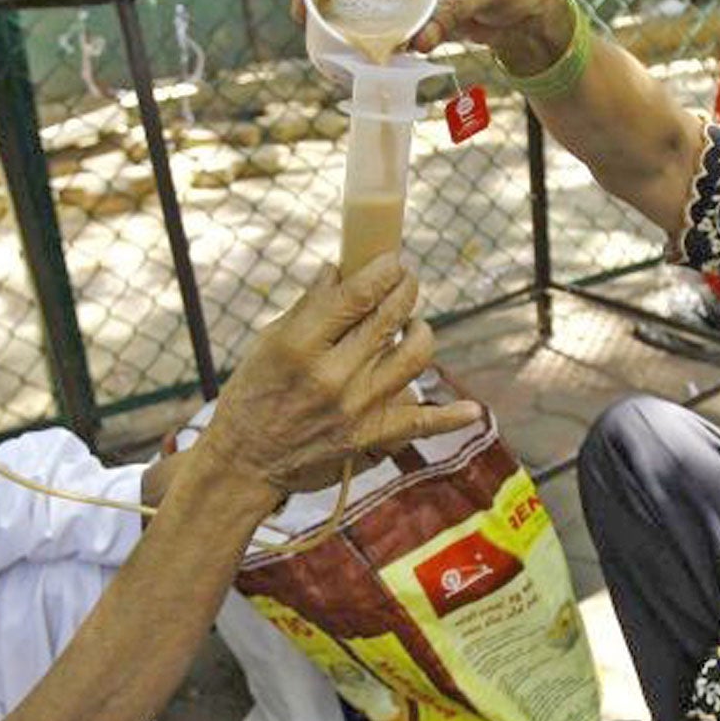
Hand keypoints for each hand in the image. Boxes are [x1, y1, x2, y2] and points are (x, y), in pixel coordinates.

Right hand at [201, 254, 483, 501]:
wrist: (248, 461)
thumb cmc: (252, 395)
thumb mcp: (268, 342)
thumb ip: (309, 307)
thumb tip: (341, 268)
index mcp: (302, 347)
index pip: (356, 296)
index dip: (383, 270)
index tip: (392, 259)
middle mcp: (334, 376)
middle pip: (389, 318)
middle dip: (405, 289)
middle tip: (405, 280)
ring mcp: (357, 408)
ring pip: (415, 356)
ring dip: (420, 330)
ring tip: (412, 324)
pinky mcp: (371, 437)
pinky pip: (422, 424)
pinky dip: (451, 417)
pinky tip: (472, 410)